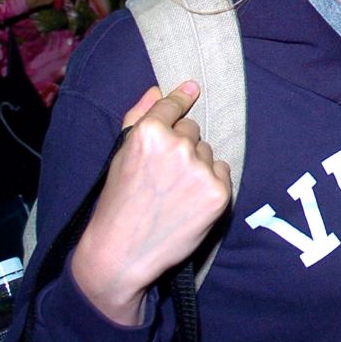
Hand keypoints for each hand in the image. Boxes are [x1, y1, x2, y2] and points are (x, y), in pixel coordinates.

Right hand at [72, 83, 231, 326]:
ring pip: (208, 151)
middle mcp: (177, 146)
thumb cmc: (118, 202)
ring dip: (197, 164)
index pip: (173, 105)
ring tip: (174, 191)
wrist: (122, 253)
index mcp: (149, 133)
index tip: (192, 88)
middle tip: (163, 174)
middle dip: (181, 145)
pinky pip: (222, 172)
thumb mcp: (120, 155)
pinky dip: (210, 183)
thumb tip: (158, 89)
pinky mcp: (218, 193)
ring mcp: (200, 170)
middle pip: (192, 129)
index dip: (181, 99)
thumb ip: (139, 116)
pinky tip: (189, 201)